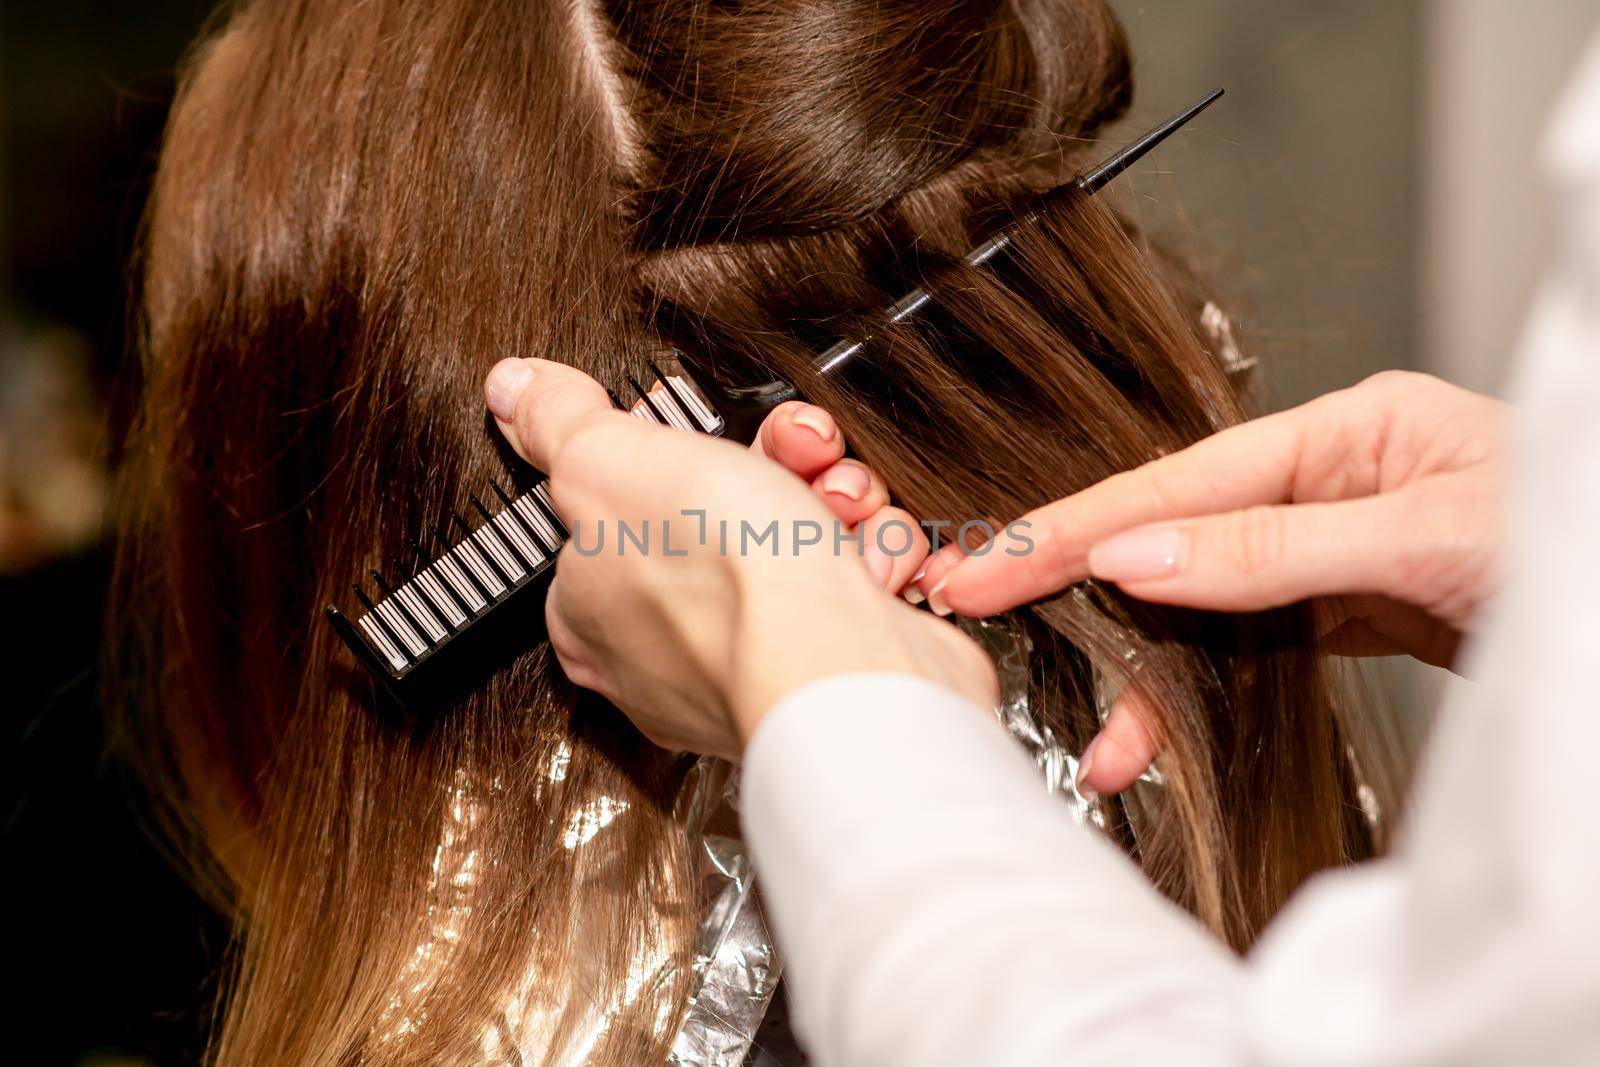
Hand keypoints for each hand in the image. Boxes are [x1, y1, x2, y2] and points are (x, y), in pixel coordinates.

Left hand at [483, 358, 997, 759]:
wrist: (843, 668)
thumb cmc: (726, 583)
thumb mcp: (609, 462)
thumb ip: (559, 422)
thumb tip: (514, 388)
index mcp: (594, 608)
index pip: (619, 509)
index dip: (671, 456)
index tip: (700, 435)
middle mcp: (670, 650)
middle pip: (725, 516)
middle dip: (777, 469)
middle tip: (796, 459)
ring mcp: (759, 663)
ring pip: (804, 543)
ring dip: (839, 504)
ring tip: (844, 510)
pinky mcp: (836, 670)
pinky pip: (860, 587)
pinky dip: (879, 558)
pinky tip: (872, 560)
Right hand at [916, 370, 1505, 794]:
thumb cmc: (1564, 531)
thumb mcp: (1423, 536)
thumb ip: (1272, 550)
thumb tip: (1140, 558)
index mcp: (1342, 434)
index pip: (1176, 483)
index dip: (1074, 528)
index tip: (988, 563)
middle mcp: (1324, 486)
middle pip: (1173, 539)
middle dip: (1078, 589)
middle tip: (973, 610)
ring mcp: (1330, 551)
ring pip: (1203, 606)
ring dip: (1146, 674)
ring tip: (1102, 742)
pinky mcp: (1345, 613)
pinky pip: (1249, 648)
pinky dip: (1202, 692)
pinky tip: (1160, 735)